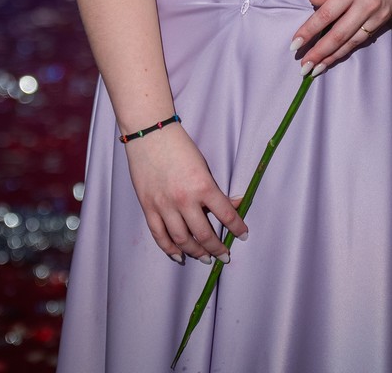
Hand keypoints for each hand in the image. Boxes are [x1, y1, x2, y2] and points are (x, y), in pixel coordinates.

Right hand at [124, 123, 247, 263]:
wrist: (150, 134)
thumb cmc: (179, 146)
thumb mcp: (203, 165)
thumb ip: (214, 189)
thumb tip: (233, 205)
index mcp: (203, 186)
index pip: (226, 215)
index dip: (237, 228)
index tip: (243, 235)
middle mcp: (184, 200)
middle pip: (204, 235)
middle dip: (217, 249)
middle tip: (224, 255)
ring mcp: (164, 206)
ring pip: (182, 240)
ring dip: (195, 253)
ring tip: (204, 258)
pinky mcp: (148, 207)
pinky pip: (160, 235)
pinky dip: (169, 249)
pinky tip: (179, 255)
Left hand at [290, 0, 391, 75]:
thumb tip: (312, 1)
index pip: (326, 14)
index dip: (309, 31)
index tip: (294, 44)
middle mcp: (366, 5)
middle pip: (338, 34)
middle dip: (319, 52)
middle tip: (303, 67)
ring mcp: (378, 16)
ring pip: (351, 42)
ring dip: (332, 57)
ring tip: (316, 69)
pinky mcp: (385, 21)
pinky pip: (363, 39)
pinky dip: (347, 50)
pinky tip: (335, 57)